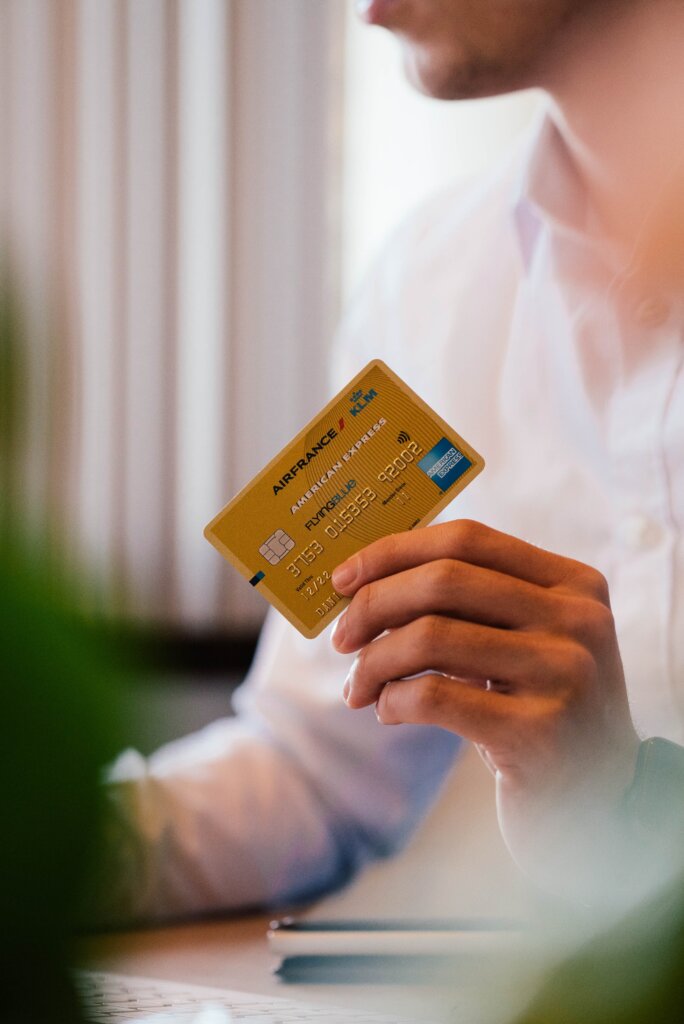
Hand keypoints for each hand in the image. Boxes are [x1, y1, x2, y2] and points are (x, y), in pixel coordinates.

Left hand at [331, 520, 640, 896]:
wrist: (601, 806)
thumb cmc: (541, 712)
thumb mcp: (525, 644)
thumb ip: (472, 605)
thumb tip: (369, 580)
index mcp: (574, 583)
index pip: (467, 540)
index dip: (395, 551)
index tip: (344, 578)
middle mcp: (578, 620)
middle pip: (444, 580)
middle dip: (374, 605)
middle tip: (341, 639)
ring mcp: (563, 674)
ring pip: (431, 637)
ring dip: (374, 662)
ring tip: (359, 687)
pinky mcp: (538, 732)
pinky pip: (434, 696)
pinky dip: (393, 700)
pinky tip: (388, 713)